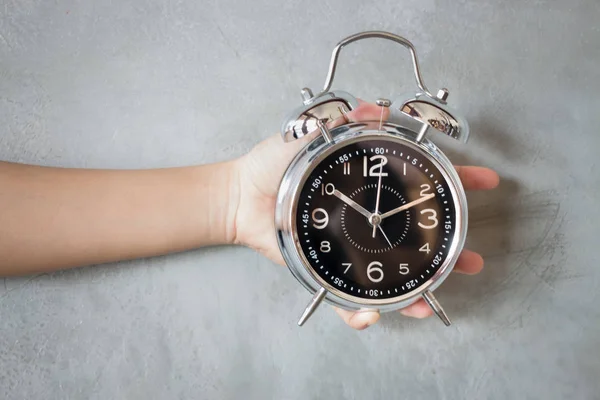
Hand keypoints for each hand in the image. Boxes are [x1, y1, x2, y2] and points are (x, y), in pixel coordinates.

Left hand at [231, 101, 498, 329]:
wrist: (242, 196)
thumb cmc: (274, 165)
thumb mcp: (309, 136)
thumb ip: (342, 121)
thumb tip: (375, 106)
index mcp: (371, 186)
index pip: (421, 183)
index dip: (455, 182)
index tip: (485, 182)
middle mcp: (369, 220)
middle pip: (419, 237)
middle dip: (450, 249)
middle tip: (471, 258)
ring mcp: (352, 248)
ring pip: (394, 273)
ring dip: (419, 288)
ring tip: (434, 297)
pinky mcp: (329, 270)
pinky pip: (349, 297)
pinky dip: (361, 312)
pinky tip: (371, 316)